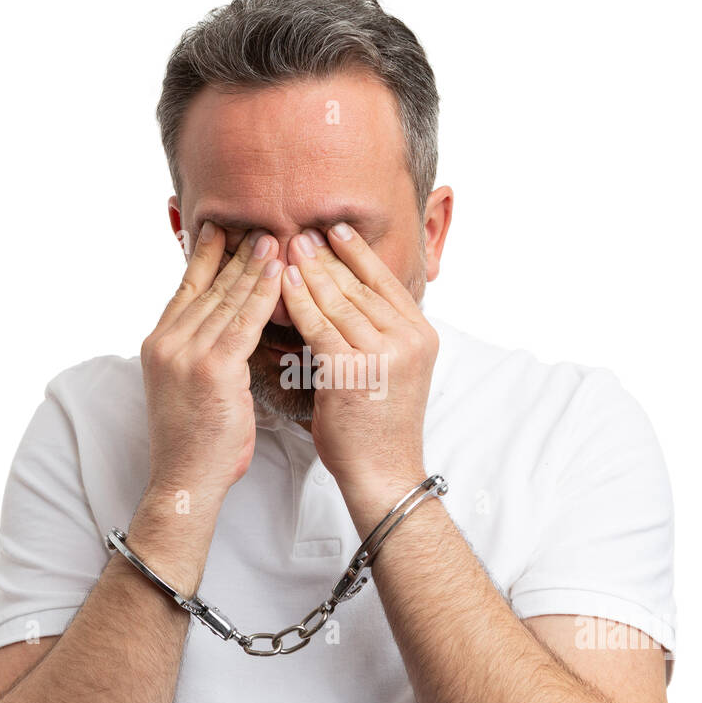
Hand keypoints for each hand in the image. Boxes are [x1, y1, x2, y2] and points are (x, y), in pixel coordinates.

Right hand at [140, 222, 281, 508]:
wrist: (184, 478)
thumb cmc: (194, 441)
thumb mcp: (186, 387)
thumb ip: (199, 353)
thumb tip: (222, 332)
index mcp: (159, 343)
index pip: (186, 288)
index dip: (206, 257)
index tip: (222, 229)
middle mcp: (167, 342)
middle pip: (208, 287)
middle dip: (236, 254)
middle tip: (259, 226)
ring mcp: (186, 354)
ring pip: (226, 299)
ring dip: (254, 267)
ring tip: (274, 239)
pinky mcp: (211, 369)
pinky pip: (243, 323)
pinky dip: (263, 295)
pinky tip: (278, 275)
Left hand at [279, 222, 438, 519]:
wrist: (384, 473)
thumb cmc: (380, 428)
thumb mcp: (394, 371)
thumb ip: (380, 334)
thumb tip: (348, 297)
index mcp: (421, 335)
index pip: (385, 282)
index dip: (358, 253)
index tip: (336, 230)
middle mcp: (407, 339)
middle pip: (360, 286)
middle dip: (327, 258)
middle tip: (301, 232)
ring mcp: (383, 354)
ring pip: (338, 301)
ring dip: (309, 272)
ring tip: (288, 248)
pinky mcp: (353, 370)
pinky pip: (318, 326)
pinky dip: (297, 301)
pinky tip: (280, 283)